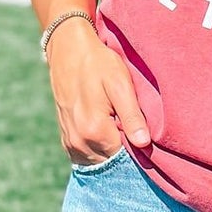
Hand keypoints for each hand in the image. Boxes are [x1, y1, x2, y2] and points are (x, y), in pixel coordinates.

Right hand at [45, 16, 151, 164]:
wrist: (68, 50)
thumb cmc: (99, 63)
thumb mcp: (120, 84)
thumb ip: (132, 116)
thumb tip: (144, 144)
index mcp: (95, 131)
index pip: (126, 157)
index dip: (139, 148)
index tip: (144, 133)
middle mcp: (79, 142)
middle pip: (112, 160)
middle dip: (125, 150)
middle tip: (134, 127)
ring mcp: (71, 142)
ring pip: (100, 160)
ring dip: (111, 149)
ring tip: (119, 126)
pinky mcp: (66, 139)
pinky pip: (86, 156)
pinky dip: (99, 149)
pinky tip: (107, 131)